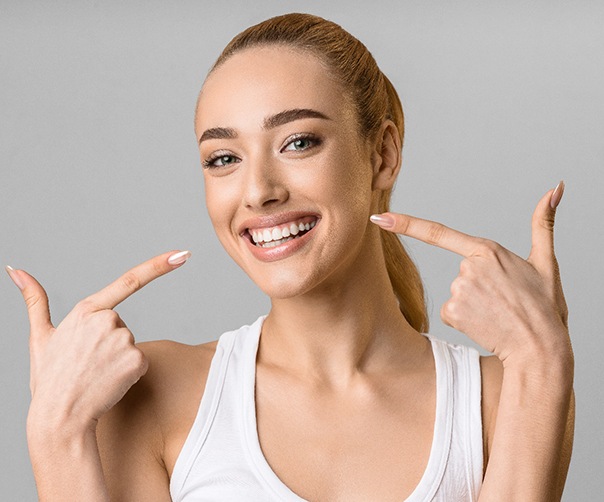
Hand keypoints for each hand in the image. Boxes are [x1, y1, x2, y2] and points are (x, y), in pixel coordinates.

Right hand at [6, 250, 190, 430]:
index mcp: (86, 310)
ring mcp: (124, 340)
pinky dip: (128, 373)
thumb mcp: (40, 337)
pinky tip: (109, 383)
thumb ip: (34, 300)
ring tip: (94, 374)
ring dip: (117, 359)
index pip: (129, 281)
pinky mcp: (137, 360)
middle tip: (87, 364)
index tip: (182, 254)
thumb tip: (16, 269)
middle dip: (108, 342)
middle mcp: (108, 320)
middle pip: (121, 325)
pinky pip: (140, 362)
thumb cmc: (49, 379)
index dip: (159, 265)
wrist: (59, 418)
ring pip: (129, 344)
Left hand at [370, 184, 569, 364]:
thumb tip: (555, 188)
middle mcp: (468, 267)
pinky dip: (466, 319)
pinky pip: (451, 312)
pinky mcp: (451, 311)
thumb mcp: (547, 263)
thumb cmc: (545, 308)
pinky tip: (486, 323)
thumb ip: (544, 224)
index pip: (438, 232)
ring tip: (499, 313)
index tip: (379, 217)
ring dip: (474, 304)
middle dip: (480, 287)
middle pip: (461, 273)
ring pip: (457, 294)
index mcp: (487, 250)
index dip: (405, 224)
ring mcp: (458, 289)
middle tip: (505, 301)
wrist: (541, 348)